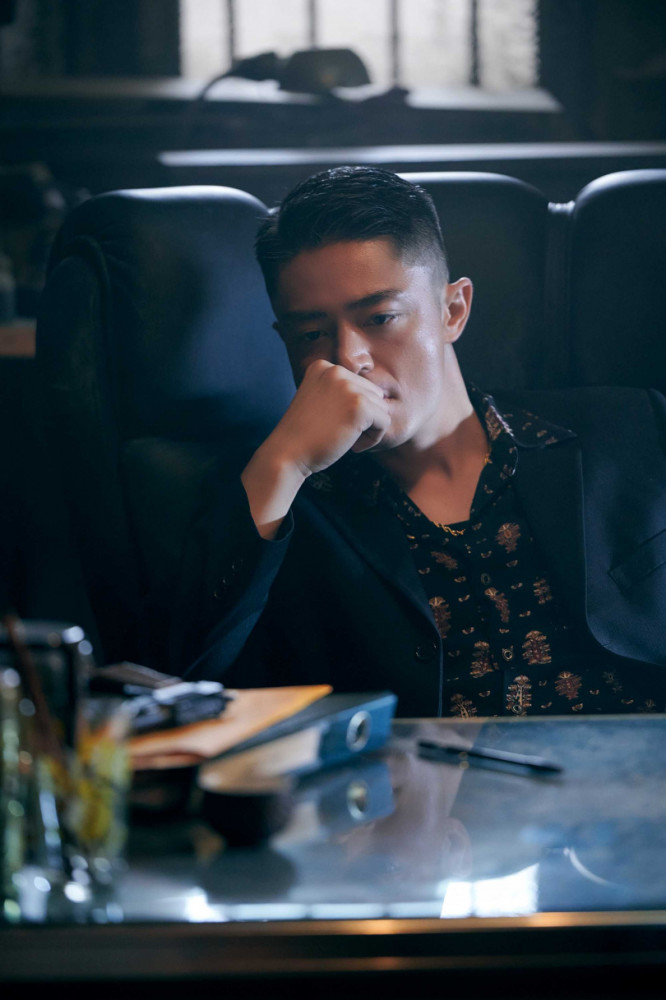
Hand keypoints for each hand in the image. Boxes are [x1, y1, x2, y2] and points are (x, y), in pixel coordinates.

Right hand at [241, 361, 389, 537]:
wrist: (287, 454)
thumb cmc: (304, 435)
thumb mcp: (319, 401)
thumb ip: (340, 392)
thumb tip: (380, 393)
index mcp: (323, 367)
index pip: (359, 385)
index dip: (351, 410)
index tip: (331, 424)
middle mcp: (336, 370)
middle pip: (373, 394)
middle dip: (363, 417)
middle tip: (340, 433)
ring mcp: (348, 386)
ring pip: (381, 408)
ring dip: (368, 429)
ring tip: (345, 439)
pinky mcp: (359, 405)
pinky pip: (385, 422)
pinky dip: (373, 439)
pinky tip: (353, 447)